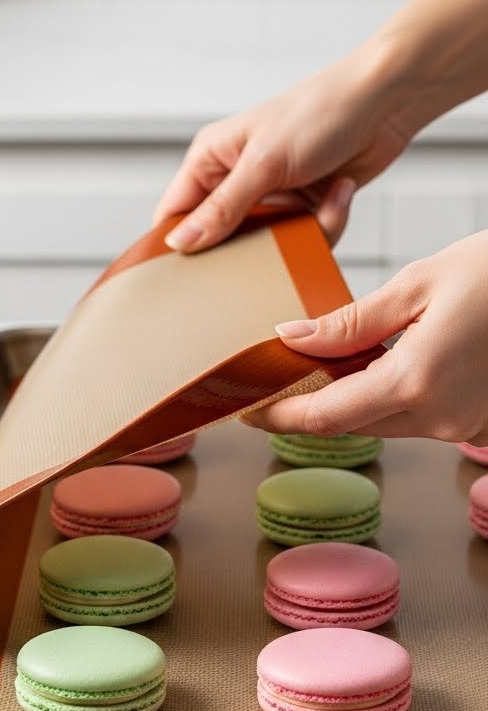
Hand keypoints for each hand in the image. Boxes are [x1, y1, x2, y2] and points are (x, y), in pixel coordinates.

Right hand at [154, 48, 417, 252]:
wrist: (386, 102)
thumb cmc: (321, 111)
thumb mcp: (264, 163)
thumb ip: (222, 208)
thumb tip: (181, 242)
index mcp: (212, 159)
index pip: (175, 213)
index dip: (176, 246)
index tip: (186, 277)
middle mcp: (237, 179)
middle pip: (221, 239)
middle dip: (249, 251)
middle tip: (266, 255)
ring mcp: (273, 196)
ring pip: (268, 247)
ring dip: (298, 237)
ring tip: (318, 210)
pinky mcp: (305, 207)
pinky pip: (304, 240)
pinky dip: (327, 225)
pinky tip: (340, 193)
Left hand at [244, 230, 487, 446]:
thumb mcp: (418, 283)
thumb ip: (350, 322)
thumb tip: (292, 341)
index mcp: (416, 383)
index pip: (325, 417)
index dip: (278, 417)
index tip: (246, 409)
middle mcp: (440, 418)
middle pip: (351, 424)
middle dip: (309, 405)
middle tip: (276, 378)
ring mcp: (462, 426)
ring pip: (383, 421)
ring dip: (352, 397)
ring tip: (325, 362)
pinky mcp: (476, 422)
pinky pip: (416, 416)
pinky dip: (390, 394)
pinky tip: (381, 362)